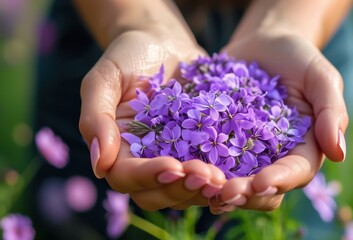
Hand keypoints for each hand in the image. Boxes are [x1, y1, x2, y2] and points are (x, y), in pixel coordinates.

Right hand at [79, 30, 225, 210]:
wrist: (163, 42)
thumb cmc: (129, 56)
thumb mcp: (105, 79)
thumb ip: (96, 118)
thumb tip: (99, 165)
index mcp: (118, 149)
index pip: (126, 176)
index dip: (149, 177)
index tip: (172, 167)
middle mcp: (144, 161)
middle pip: (156, 194)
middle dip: (180, 189)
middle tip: (206, 177)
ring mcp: (173, 158)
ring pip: (183, 190)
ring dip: (202, 190)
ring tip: (224, 181)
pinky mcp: (199, 150)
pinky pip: (208, 174)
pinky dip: (221, 180)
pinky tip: (237, 176)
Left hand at [208, 33, 347, 212]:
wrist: (264, 44)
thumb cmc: (298, 59)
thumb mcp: (321, 78)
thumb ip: (331, 112)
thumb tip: (338, 154)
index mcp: (302, 149)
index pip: (295, 172)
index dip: (280, 181)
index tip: (261, 183)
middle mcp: (272, 157)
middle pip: (261, 187)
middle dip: (244, 193)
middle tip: (224, 193)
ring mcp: (243, 150)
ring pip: (232, 179)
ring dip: (216, 187)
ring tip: (200, 185)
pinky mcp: (218, 138)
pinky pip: (206, 156)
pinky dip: (195, 164)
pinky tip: (180, 167)